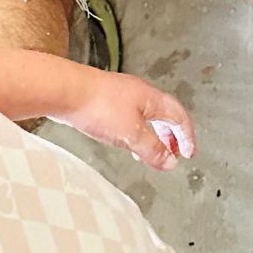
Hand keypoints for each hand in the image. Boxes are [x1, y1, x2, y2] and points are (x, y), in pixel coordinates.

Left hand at [56, 70, 195, 168]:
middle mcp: (139, 93)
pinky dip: (135, 131)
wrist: (64, 91)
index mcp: (151, 98)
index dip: (187, 136)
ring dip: (153, 135)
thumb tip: (170, 162)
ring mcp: (120, 95)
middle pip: (164, 114)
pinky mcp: (104, 100)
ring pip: (146, 116)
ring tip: (150, 152)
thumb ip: (152, 149)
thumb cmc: (97, 106)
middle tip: (173, 154)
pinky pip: (128, 117)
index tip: (189, 153)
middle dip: (171, 136)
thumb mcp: (131, 134)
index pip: (179, 116)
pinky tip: (124, 141)